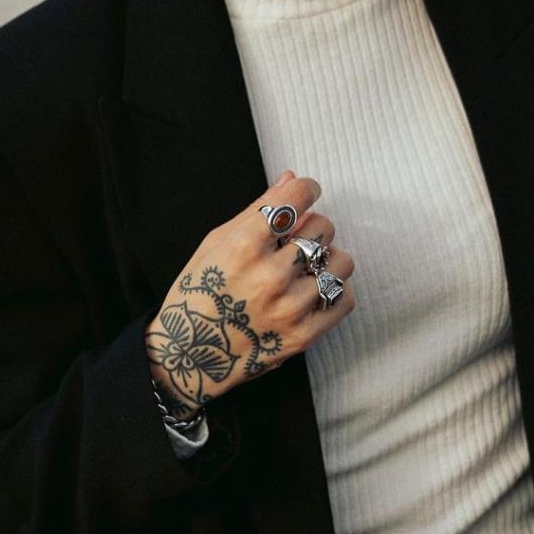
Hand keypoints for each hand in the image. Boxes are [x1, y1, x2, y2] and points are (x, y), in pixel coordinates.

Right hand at [145, 169, 355, 420]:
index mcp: (243, 246)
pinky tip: (314, 290)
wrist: (189, 355)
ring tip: (306, 268)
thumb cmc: (198, 291)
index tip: (305, 192)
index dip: (306, 189)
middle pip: (323, 228)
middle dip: (311, 227)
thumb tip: (290, 177)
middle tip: (294, 241)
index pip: (295, 199)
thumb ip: (257, 209)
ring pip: (341, 262)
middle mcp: (269, 276)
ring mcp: (289, 308)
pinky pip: (345, 298)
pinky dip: (335, 290)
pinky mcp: (303, 336)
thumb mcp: (216, 242)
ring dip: (327, 259)